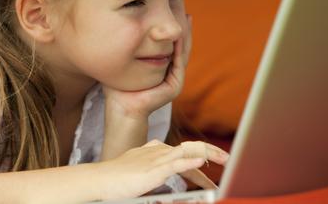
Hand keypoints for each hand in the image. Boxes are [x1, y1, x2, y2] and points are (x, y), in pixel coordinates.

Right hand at [97, 139, 227, 200]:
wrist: (100, 180)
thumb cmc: (116, 180)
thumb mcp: (139, 173)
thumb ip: (154, 173)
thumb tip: (168, 179)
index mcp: (155, 151)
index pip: (184, 151)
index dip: (200, 157)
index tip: (213, 163)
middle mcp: (158, 151)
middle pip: (190, 148)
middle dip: (211, 152)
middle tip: (227, 158)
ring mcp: (156, 158)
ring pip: (188, 152)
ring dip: (208, 154)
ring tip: (224, 158)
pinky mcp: (153, 169)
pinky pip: (176, 163)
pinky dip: (190, 162)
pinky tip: (201, 163)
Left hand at [103, 14, 192, 118]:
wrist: (120, 108)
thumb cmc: (117, 85)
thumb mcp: (122, 59)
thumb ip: (125, 44)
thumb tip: (116, 21)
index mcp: (162, 66)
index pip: (172, 41)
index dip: (173, 24)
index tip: (172, 5)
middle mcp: (171, 72)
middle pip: (181, 43)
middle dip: (182, 24)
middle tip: (182, 4)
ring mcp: (175, 79)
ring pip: (183, 50)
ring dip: (184, 33)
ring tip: (184, 14)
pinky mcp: (174, 86)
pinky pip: (179, 63)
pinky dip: (179, 48)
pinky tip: (177, 34)